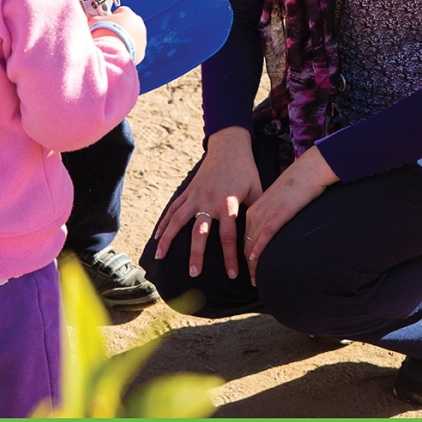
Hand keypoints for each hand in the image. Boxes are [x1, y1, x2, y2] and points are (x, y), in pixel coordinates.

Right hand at [89, 5, 146, 63]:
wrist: (111, 51)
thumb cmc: (103, 33)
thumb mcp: (94, 21)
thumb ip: (94, 17)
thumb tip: (90, 17)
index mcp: (129, 14)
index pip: (121, 11)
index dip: (112, 17)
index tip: (107, 22)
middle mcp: (139, 24)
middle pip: (129, 24)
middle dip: (120, 28)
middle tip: (109, 34)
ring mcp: (142, 38)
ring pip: (133, 36)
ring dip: (125, 39)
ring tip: (114, 44)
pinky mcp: (141, 51)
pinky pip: (134, 48)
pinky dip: (128, 49)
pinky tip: (118, 51)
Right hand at [153, 126, 261, 279]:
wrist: (229, 147)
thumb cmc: (246, 170)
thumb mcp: (257, 189)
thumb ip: (257, 212)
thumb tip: (264, 236)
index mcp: (228, 203)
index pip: (229, 236)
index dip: (231, 257)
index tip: (232, 275)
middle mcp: (209, 201)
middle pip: (200, 232)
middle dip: (197, 254)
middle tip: (193, 273)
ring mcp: (196, 196)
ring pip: (179, 220)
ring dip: (169, 239)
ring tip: (161, 257)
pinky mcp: (189, 191)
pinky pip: (174, 209)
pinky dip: (164, 223)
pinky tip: (157, 237)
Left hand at [243, 146, 338, 285]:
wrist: (309, 170)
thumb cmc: (297, 186)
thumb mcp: (279, 203)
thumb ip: (273, 218)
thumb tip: (274, 233)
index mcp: (254, 209)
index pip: (245, 238)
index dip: (245, 257)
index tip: (248, 272)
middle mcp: (256, 212)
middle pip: (246, 244)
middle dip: (247, 266)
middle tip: (252, 283)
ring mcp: (267, 213)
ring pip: (254, 243)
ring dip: (253, 264)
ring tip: (255, 281)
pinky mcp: (279, 213)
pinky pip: (265, 234)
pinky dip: (259, 248)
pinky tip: (256, 259)